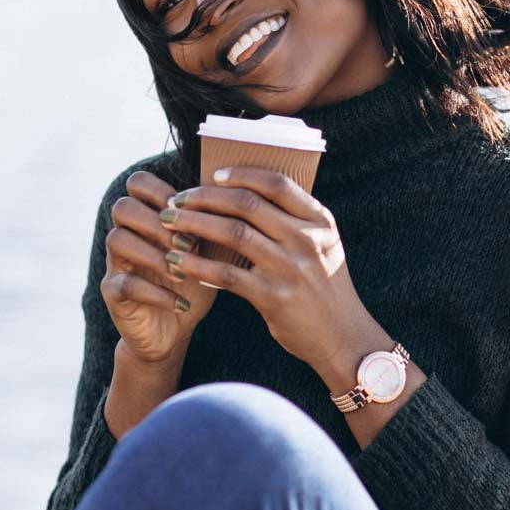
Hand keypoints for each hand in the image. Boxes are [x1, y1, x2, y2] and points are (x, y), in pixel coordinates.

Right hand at [100, 171, 218, 365]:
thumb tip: (241, 196)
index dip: (163, 191)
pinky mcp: (113, 293)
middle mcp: (126, 233)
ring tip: (183, 272)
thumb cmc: (195, 281)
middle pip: (123, 206)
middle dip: (159, 223)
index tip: (192, 212)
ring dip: (155, 254)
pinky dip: (158, 293)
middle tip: (189, 244)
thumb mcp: (208, 249)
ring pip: (117, 239)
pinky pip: (126, 284)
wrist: (174, 330)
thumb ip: (213, 223)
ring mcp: (115, 263)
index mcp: (147, 216)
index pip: (138, 182)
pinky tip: (183, 302)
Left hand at [157, 167, 367, 367]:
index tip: (212, 175)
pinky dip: (198, 264)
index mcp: (318, 219)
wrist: (340, 334)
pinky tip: (177, 261)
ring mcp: (290, 268)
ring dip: (195, 224)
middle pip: (247, 204)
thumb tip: (241, 193)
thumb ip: (293, 220)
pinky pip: (226, 274)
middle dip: (206, 197)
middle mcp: (307, 239)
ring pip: (233, 233)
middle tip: (178, 199)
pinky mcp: (273, 297)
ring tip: (169, 223)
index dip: (241, 175)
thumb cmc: (323, 283)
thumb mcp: (322, 244)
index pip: (276, 184)